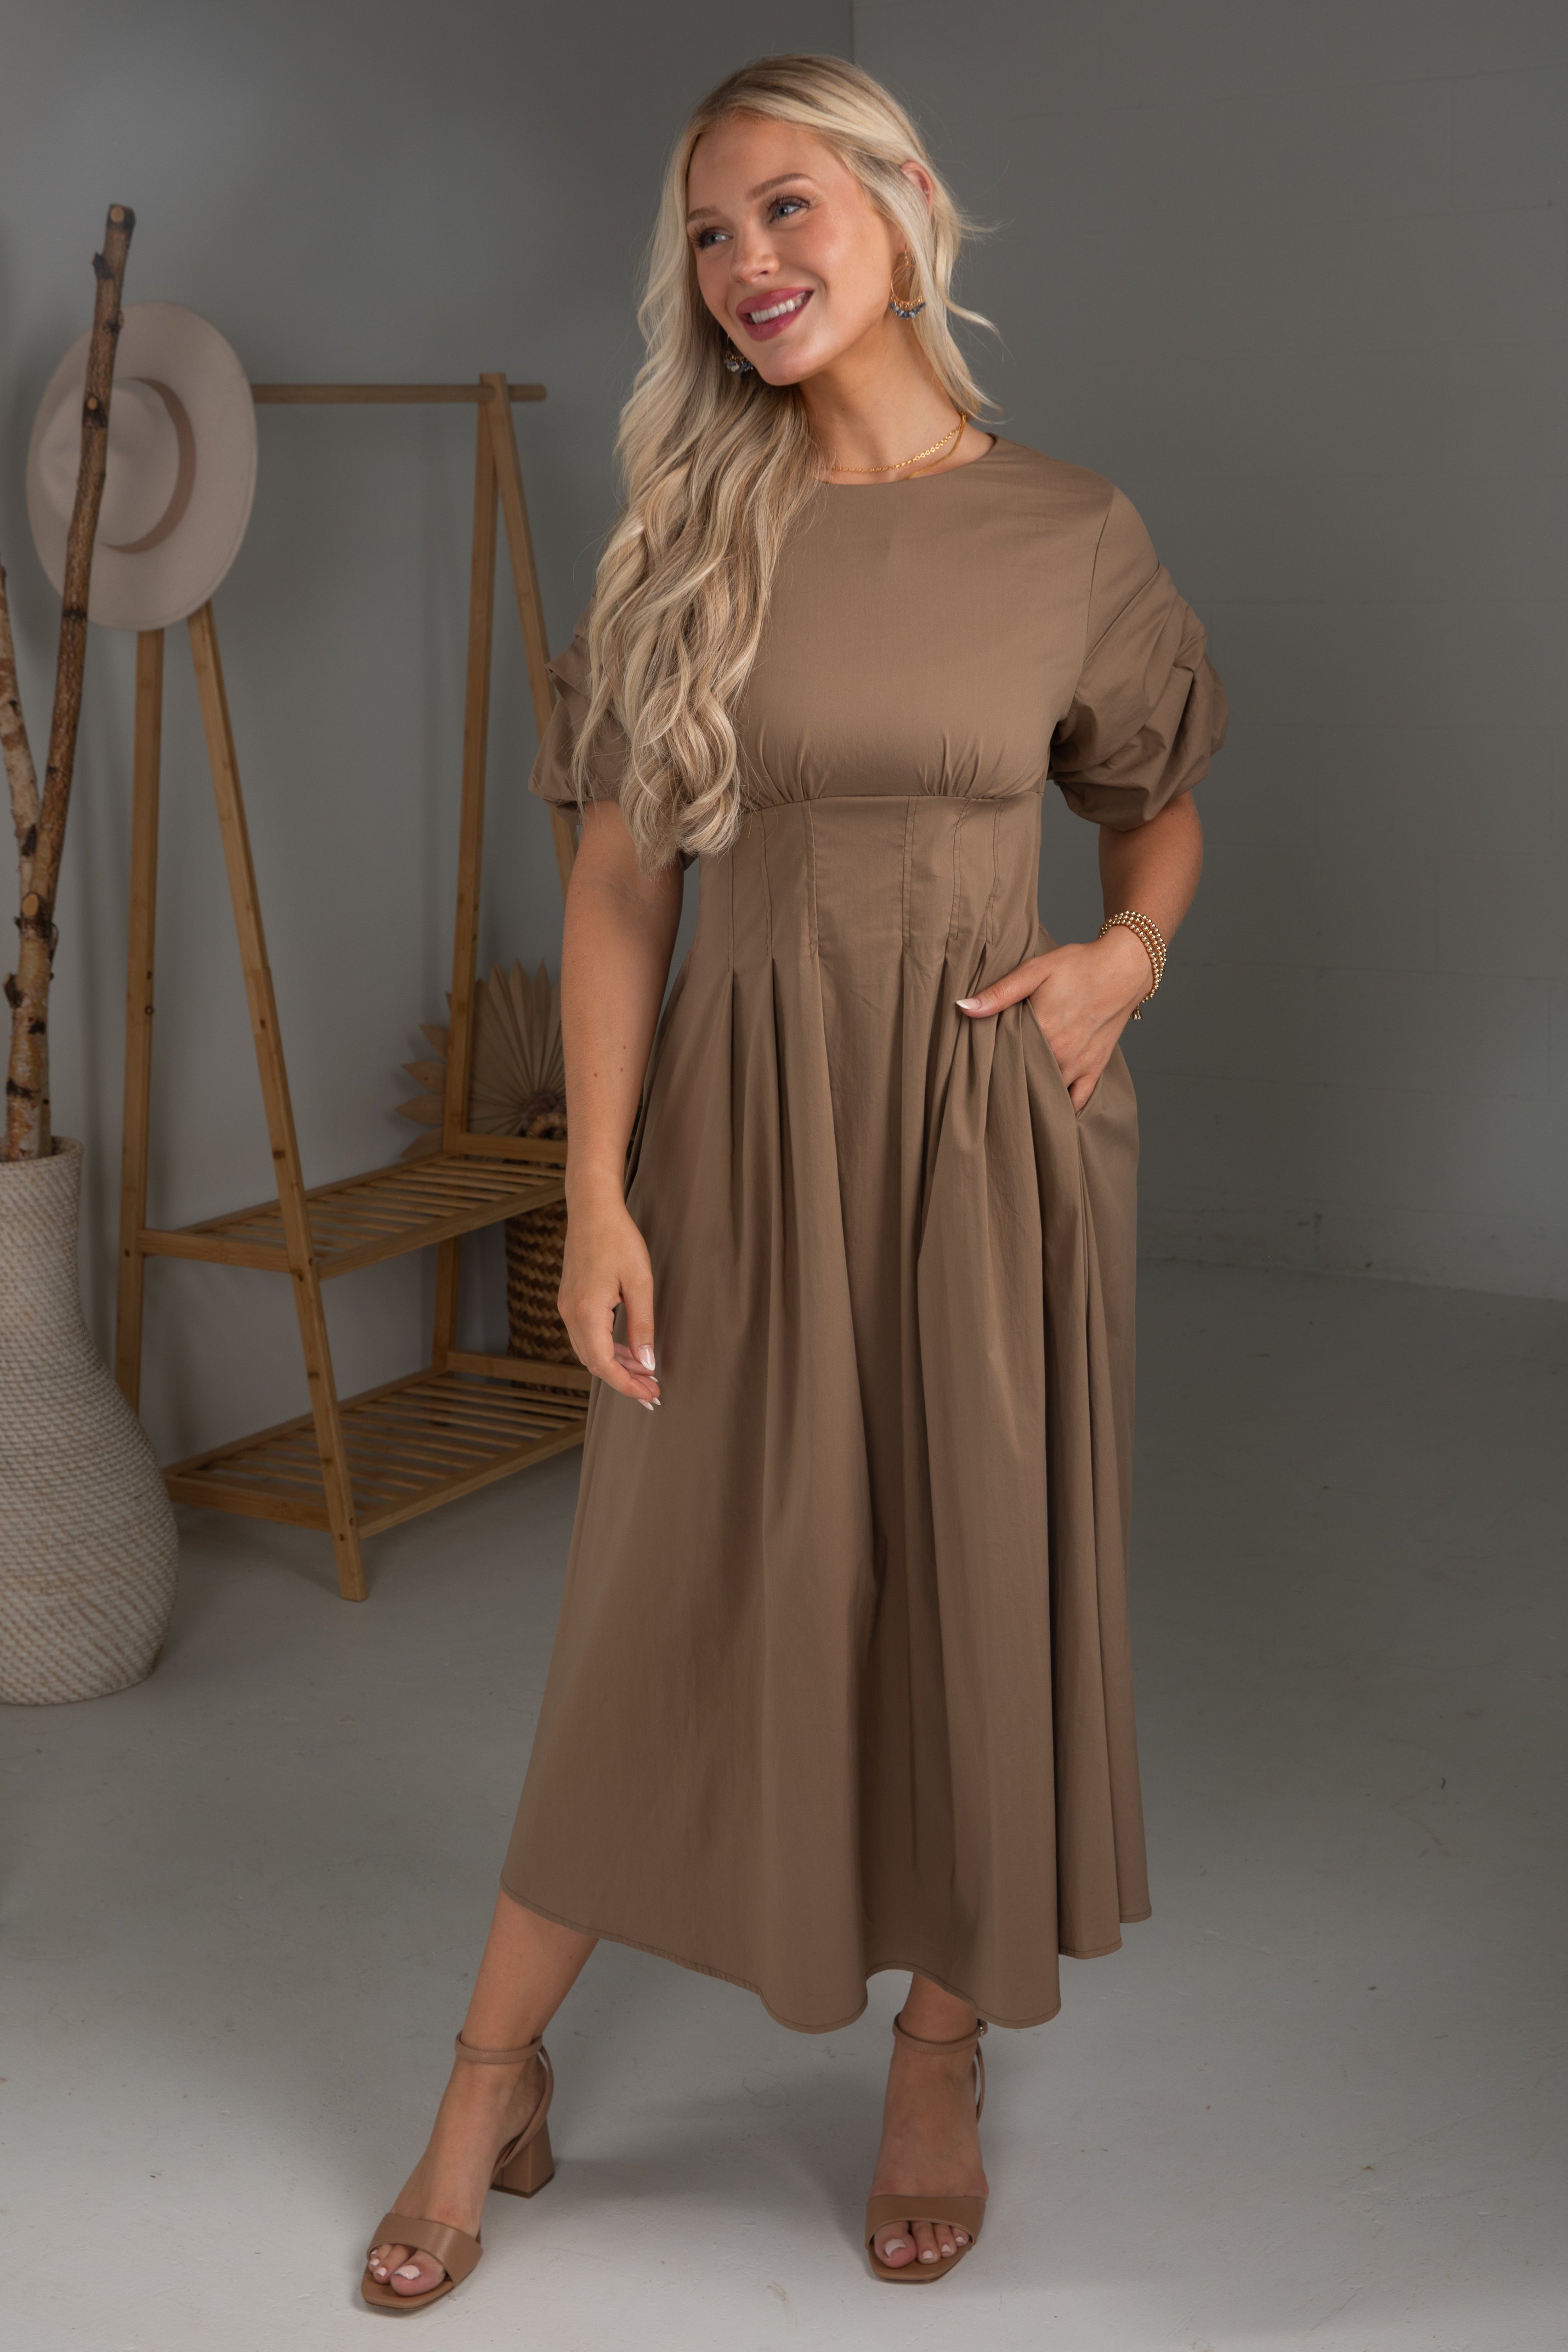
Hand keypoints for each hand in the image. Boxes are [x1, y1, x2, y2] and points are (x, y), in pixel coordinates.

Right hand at [557, 1180, 660, 1407]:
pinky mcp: (570, 1301)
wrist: (592, 1210)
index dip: (627, 1385)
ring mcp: (567, 1308)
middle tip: (652, 1391)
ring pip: (589, 1351)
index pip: (604, 1365)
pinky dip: (607, 1349)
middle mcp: (570, 1314)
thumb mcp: (640, 1282)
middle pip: (594, 1363)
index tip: (650, 1395)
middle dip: (623, 1380)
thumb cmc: (618, 1239)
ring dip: (616, 1365)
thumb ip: (642, 1326)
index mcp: (587, 1312)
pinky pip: (586, 1336)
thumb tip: (647, 1362)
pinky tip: (628, 1350)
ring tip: (644, 1373)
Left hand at [956, 928, 1150, 1111]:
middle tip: (990, 1086)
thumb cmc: (1079, 964)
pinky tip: (1049, 1112)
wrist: (1125, 966)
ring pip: (1049, 1093)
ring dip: (1033, 1095)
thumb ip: (999, 993)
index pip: (1005, 1059)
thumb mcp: (1035, 970)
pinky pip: (1079, 1100)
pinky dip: (1064, 1108)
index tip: (975, 1069)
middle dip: (1008, 1082)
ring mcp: (1079, 1064)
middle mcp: (1061, 1054)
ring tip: (1014, 1098)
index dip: (988, 1064)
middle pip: (1025, 1079)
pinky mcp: (1096, 1067)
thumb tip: (963, 1007)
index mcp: (1042, 1031)